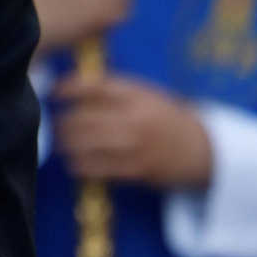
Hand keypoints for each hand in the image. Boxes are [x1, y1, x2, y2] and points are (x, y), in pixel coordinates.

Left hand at [52, 73, 212, 188]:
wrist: (202, 149)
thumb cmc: (166, 118)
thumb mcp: (146, 94)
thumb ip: (115, 90)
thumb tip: (75, 87)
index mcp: (138, 95)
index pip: (97, 86)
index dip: (71, 87)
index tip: (54, 91)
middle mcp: (135, 118)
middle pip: (88, 118)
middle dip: (65, 122)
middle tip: (55, 124)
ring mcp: (136, 145)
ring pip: (91, 145)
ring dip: (69, 145)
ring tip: (61, 144)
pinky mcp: (138, 170)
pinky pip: (102, 169)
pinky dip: (83, 167)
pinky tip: (74, 165)